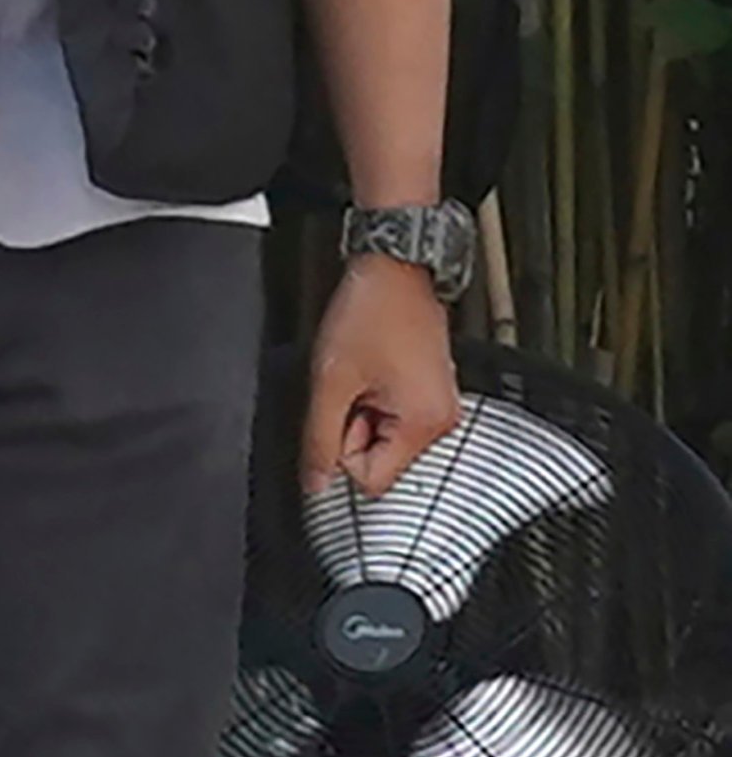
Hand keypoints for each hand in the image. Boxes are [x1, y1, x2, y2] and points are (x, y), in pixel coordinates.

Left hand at [303, 252, 460, 495]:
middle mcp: (440, 423)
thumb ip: (320, 438)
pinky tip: (373, 369)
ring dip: (362, 412)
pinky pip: (393, 417)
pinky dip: (375, 399)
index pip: (372, 479)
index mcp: (423, 426)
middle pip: (380, 460)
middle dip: (353, 428)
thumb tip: (315, 484)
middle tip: (351, 387)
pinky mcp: (431, 394)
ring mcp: (438, 408)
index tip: (338, 412)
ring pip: (383, 438)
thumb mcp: (330, 381)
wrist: (394, 272)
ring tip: (364, 374)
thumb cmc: (369, 315)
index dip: (341, 451)